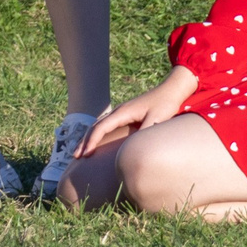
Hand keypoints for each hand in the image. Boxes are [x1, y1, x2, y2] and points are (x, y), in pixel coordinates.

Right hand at [76, 67, 198, 157]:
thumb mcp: (157, 119)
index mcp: (123, 112)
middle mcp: (119, 111)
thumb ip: (145, 131)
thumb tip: (134, 147)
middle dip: (84, 141)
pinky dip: (97, 134)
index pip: (101, 127)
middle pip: (95, 126)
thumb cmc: (165, 104)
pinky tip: (96, 142)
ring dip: (88, 138)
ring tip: (81, 152)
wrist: (171, 91)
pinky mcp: (126, 116)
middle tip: (75, 156)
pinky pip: (106, 125)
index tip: (85, 154)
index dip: (91, 141)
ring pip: (99, 125)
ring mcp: (121, 113)